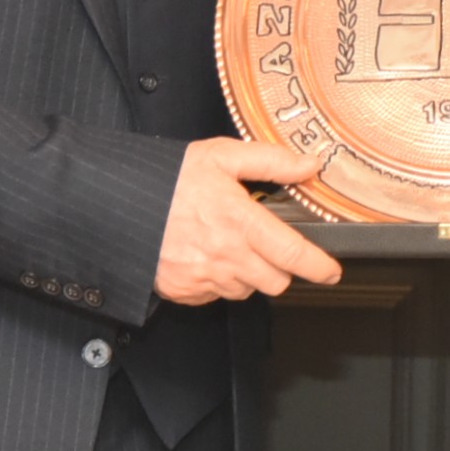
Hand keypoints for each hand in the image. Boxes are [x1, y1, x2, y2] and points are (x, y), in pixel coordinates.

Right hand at [154, 138, 342, 302]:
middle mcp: (226, 255)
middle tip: (268, 246)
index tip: (331, 272)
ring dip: (249, 274)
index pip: (293, 254)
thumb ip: (272, 161)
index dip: (319, 267)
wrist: (118, 203)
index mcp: (241, 222)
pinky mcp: (184, 290)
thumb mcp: (223, 156)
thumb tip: (310, 164)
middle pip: (276, 282)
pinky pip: (215, 295)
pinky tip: (207, 255)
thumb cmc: (170, 178)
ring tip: (230, 244)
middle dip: (280, 268)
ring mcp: (204, 277)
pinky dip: (219, 280)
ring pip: (247, 290)